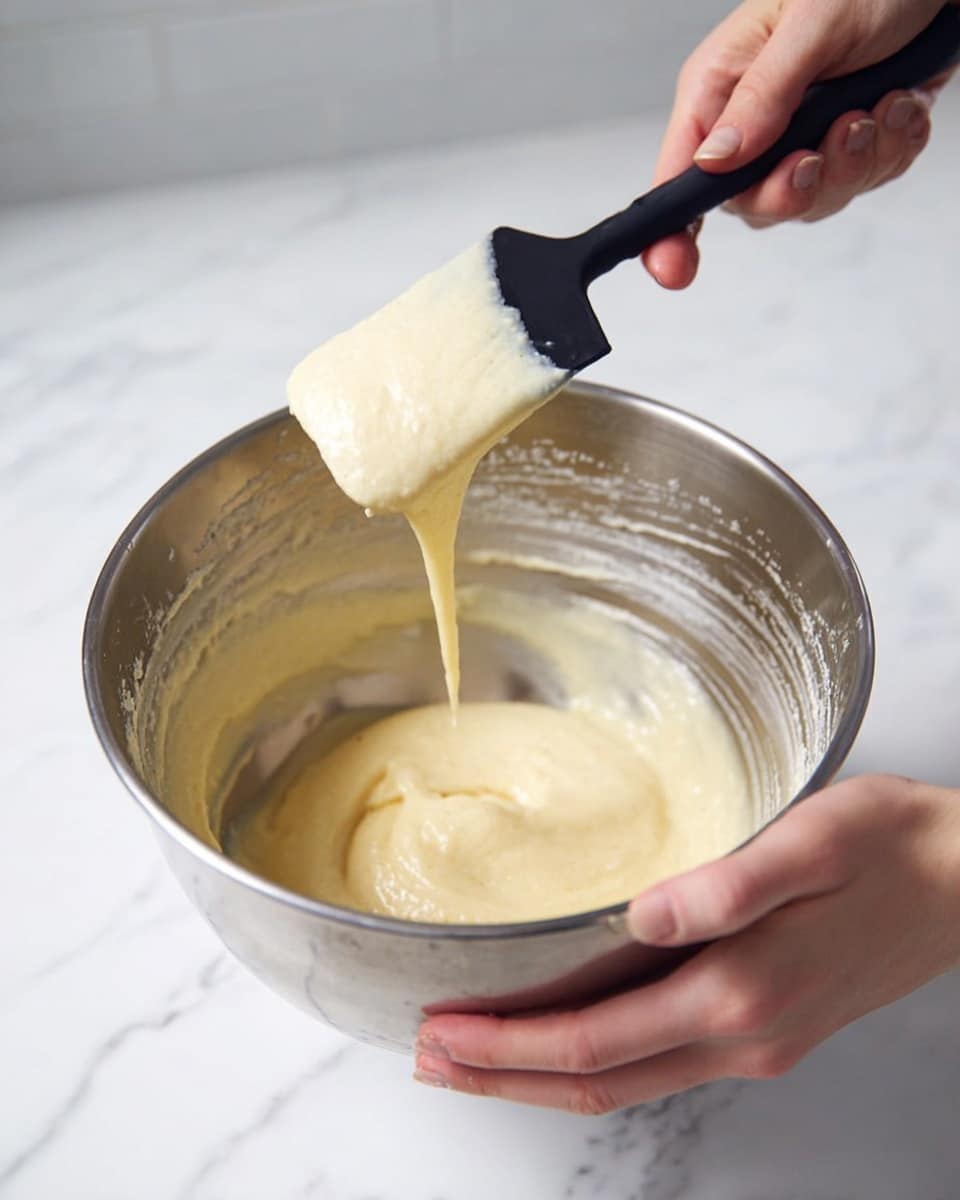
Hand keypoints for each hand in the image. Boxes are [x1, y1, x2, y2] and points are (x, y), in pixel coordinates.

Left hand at [414, 775, 959, 1113]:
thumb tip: (645, 915)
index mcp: (738, 990)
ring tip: (477, 1057)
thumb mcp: (812, 843)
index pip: (593, 1040)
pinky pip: (657, 1061)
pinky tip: (568, 1037)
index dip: (508, 1045)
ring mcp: (755, 1040)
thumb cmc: (889, 849)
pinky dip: (594, 1059)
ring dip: (541, 1074)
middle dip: (504, 1075)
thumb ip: (728, 885)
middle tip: (430, 1060)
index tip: (442, 1032)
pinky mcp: (766, 1026)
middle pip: (595, 1079)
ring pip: (625, 1080)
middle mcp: (741, 1034)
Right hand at [644, 0, 954, 289]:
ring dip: (858, 161)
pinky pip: (863, 182)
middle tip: (832, 141)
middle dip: (800, 186)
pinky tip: (898, 103)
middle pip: (753, 204)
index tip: (674, 269)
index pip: (679, 177)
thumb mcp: (809, 24)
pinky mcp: (846, 148)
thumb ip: (761, 97)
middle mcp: (753, 123)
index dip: (670, 231)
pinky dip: (892, 149)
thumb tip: (714, 160)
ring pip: (813, 201)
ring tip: (878, 106)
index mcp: (721, 88)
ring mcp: (799, 140)